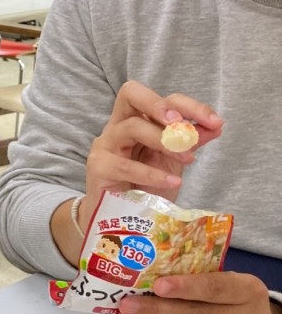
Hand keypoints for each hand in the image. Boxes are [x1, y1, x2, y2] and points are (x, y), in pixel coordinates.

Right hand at [84, 81, 222, 209]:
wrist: (118, 220)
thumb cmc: (142, 187)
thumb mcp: (171, 162)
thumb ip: (188, 143)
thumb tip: (215, 126)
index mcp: (135, 120)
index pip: (159, 99)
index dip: (188, 105)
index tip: (215, 122)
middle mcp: (117, 126)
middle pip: (131, 94)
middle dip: (161, 105)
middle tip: (182, 124)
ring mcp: (105, 145)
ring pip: (132, 127)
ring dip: (164, 140)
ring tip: (187, 158)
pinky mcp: (98, 167)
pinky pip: (126, 165)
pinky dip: (153, 173)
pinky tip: (172, 182)